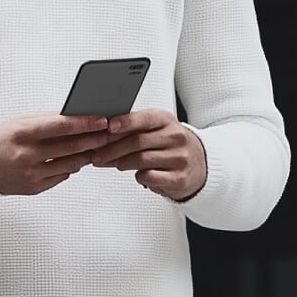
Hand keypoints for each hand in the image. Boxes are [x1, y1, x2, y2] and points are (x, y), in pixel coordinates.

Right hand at [0, 114, 110, 195]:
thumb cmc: (0, 139)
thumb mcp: (20, 123)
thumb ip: (48, 120)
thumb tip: (77, 116)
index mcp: (22, 134)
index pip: (61, 126)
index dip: (85, 123)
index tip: (102, 120)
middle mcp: (26, 155)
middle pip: (71, 147)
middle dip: (94, 139)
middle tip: (109, 134)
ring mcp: (30, 174)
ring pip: (70, 165)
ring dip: (87, 155)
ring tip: (97, 146)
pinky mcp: (33, 188)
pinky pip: (61, 177)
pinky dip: (71, 167)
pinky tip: (76, 159)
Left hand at [90, 109, 206, 201]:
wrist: (199, 165)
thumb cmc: (169, 145)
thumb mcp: (156, 130)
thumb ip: (134, 129)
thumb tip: (102, 132)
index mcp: (167, 120)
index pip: (145, 118)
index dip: (126, 122)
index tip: (108, 126)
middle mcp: (176, 137)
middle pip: (138, 141)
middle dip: (112, 149)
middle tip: (97, 155)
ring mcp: (179, 158)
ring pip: (141, 160)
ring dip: (120, 163)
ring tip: (110, 164)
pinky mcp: (179, 178)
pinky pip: (150, 176)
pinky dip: (139, 176)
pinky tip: (136, 174)